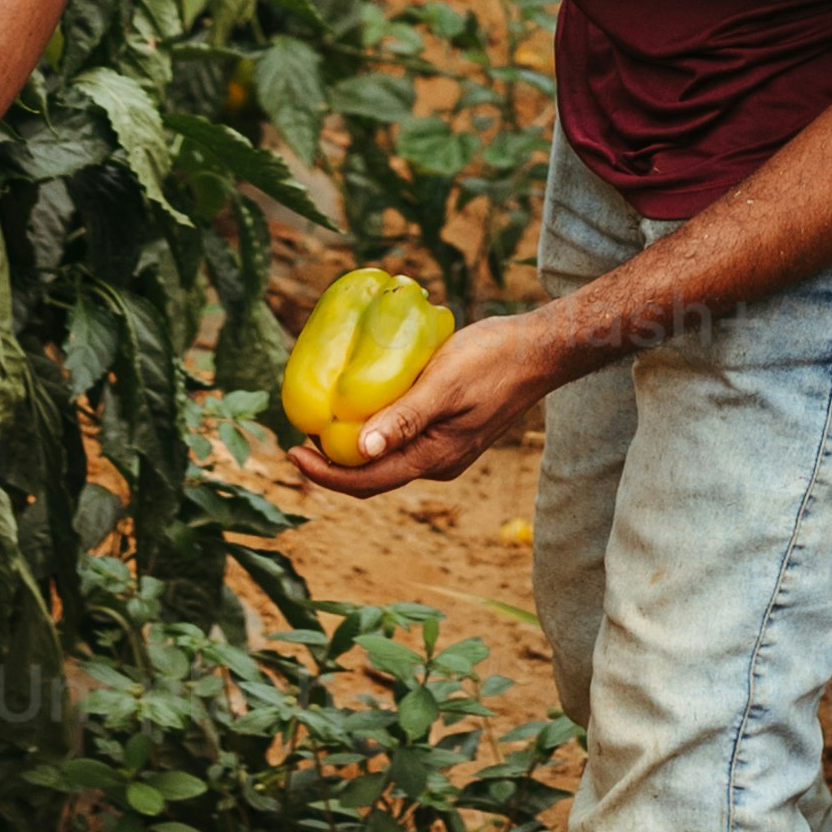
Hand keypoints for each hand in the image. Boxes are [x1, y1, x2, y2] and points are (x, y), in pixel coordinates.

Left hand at [285, 304, 563, 494]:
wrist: (540, 351)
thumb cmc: (493, 359)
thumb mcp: (444, 383)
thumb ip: (405, 417)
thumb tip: (361, 449)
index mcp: (435, 457)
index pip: (367, 480)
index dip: (324, 473)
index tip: (292, 450)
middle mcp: (438, 462)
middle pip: (373, 477)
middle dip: (331, 464)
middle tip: (297, 437)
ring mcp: (446, 449)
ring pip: (387, 459)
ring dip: (351, 448)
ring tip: (320, 421)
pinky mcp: (450, 432)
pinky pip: (403, 440)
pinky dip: (375, 431)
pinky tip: (360, 405)